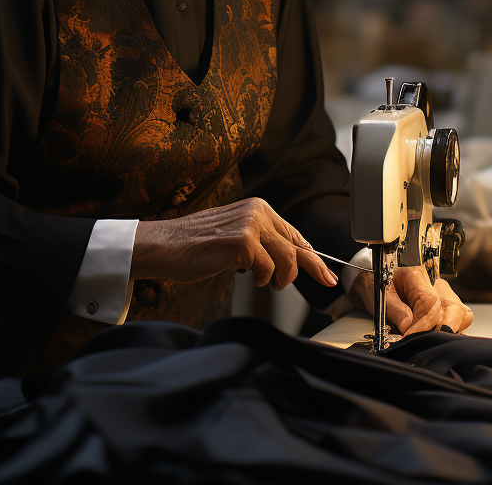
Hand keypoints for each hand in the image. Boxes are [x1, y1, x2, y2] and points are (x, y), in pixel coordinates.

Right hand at [131, 197, 337, 290]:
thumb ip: (261, 242)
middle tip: (327, 282)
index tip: (326, 270)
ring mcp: (250, 225)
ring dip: (282, 278)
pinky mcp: (242, 242)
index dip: (312, 254)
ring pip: (287, 258)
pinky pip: (267, 269)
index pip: (293, 233)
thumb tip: (290, 260)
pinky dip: (262, 278)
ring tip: (269, 283)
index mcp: (257, 207)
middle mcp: (257, 211)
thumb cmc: (195, 246)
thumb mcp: (234, 236)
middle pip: (297, 245)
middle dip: (313, 268)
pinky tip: (250, 277)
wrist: (164, 246)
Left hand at [349, 264, 473, 335]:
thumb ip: (395, 311)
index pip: (430, 301)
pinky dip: (449, 330)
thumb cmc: (377, 284)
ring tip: (427, 337)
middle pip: (454, 308)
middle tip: (423, 340)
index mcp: (418, 273)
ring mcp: (444, 293)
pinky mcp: (446, 304)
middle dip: (441, 329)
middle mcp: (436, 282)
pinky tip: (433, 335)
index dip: (422, 323)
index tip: (409, 335)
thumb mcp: (380, 296)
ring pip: (461, 314)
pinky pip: (458, 319)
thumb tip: (409, 328)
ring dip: (447, 330)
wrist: (375, 280)